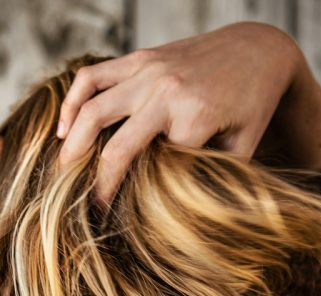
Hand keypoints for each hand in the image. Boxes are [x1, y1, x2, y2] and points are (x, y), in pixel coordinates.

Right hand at [56, 22, 305, 205]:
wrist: (259, 48)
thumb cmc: (253, 104)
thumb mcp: (244, 147)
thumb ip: (212, 177)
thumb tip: (182, 218)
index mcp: (196, 116)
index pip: (154, 170)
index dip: (136, 198)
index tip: (123, 222)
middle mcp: (166, 91)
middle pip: (114, 147)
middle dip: (94, 184)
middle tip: (80, 210)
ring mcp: (147, 70)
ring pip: (91, 109)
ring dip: (71, 146)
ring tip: (61, 173)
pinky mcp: (137, 58)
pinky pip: (91, 77)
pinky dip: (71, 103)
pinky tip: (63, 128)